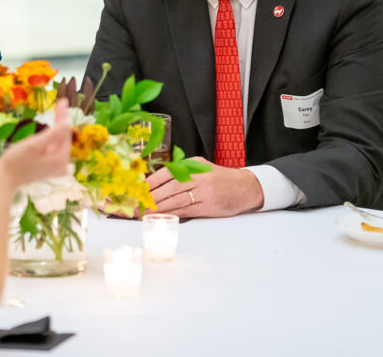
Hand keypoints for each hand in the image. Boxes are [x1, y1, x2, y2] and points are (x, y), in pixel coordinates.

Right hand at [0, 99, 71, 187]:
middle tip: (60, 103)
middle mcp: (62, 165)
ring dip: (57, 129)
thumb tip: (68, 123)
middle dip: (61, 121)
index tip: (62, 101)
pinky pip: (54, 150)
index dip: (63, 115)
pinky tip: (50, 131)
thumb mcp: (34, 145)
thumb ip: (52, 134)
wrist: (4, 180)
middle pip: (63, 138)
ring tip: (58, 113)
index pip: (65, 132)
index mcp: (61, 158)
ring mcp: (56, 169)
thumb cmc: (16, 161)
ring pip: (59, 143)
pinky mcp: (49, 169)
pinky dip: (52, 139)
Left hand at [145, 157, 263, 217]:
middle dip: (151, 198)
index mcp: (192, 165)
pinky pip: (186, 211)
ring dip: (158, 208)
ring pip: (175, 200)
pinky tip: (162, 216)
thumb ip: (181, 171)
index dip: (151, 182)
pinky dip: (172, 214)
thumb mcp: (200, 167)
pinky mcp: (208, 206)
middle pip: (169, 188)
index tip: (139, 189)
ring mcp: (203, 192)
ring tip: (144, 213)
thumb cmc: (219, 178)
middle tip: (137, 204)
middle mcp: (197, 177)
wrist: (245, 187)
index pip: (166, 173)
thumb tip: (156, 181)